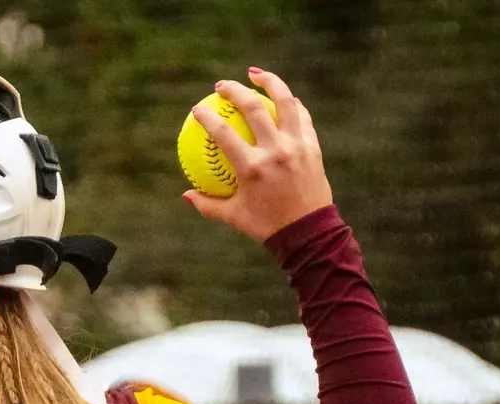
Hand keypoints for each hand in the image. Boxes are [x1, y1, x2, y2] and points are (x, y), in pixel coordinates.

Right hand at [184, 68, 332, 240]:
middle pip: (253, 108)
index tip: (197, 109)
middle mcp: (274, 152)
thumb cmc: (266, 226)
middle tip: (222, 86)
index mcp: (251, 168)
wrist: (308, 233)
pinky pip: (301, 117)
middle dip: (234, 90)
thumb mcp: (233, 216)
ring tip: (256, 74)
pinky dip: (292, 105)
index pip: (223, 133)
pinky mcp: (313, 146)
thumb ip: (207, 204)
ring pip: (285, 102)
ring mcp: (296, 146)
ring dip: (270, 83)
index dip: (207, 117)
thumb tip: (186, 194)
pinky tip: (285, 98)